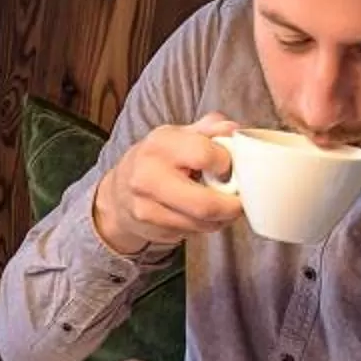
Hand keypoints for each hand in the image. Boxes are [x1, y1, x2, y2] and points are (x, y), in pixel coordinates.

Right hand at [92, 115, 241, 254]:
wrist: (120, 192)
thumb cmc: (158, 160)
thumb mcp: (179, 135)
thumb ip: (209, 129)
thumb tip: (233, 130)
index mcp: (160, 144)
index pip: (204, 155)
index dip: (226, 162)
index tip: (230, 165)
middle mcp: (149, 175)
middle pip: (205, 204)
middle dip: (232, 205)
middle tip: (240, 200)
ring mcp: (148, 206)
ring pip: (203, 223)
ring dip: (223, 218)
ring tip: (225, 206)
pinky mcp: (153, 228)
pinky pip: (194, 232)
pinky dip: (208, 225)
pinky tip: (207, 215)